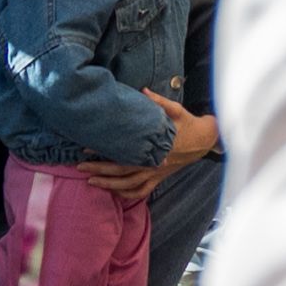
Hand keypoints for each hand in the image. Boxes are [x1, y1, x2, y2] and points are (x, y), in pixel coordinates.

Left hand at [82, 94, 217, 198]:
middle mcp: (154, 164)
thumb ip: (159, 102)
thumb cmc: (188, 123)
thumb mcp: (176, 109)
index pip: (126, 153)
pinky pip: (141, 191)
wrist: (205, 140)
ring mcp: (156, 173)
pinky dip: (126, 194)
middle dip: (99, 170)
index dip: (105, 152)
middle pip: (122, 171)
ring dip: (108, 185)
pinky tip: (113, 191)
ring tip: (90, 181)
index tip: (88, 148)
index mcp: (156, 147)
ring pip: (128, 185)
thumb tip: (142, 91)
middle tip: (80, 166)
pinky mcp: (159, 178)